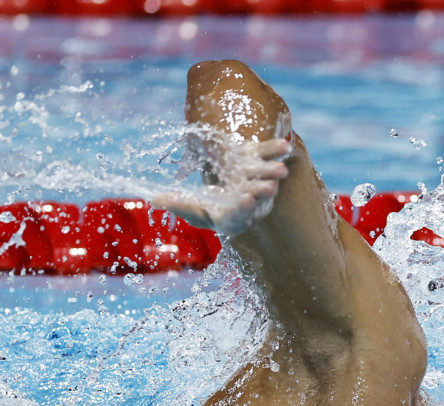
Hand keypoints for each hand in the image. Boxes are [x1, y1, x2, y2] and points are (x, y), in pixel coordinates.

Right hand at [153, 136, 293, 236]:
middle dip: (261, 192)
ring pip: (265, 178)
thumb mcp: (192, 207)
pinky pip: (267, 157)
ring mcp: (254, 182)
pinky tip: (285, 146)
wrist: (224, 186)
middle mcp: (247, 202)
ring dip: (271, 173)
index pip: (237, 215)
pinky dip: (275, 150)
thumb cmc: (207, 205)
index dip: (242, 208)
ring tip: (281, 169)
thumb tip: (155, 200)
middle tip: (270, 187)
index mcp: (230, 217)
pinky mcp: (257, 164)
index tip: (246, 200)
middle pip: (255, 197)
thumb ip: (178, 204)